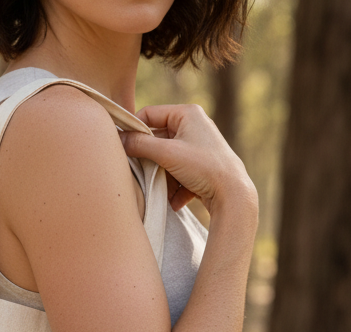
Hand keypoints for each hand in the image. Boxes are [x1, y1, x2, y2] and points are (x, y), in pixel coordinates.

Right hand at [120, 104, 256, 214]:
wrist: (232, 194)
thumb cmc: (203, 167)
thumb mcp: (167, 153)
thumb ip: (139, 145)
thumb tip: (118, 140)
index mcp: (187, 113)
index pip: (150, 113)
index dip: (134, 129)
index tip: (123, 146)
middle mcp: (194, 125)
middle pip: (158, 138)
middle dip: (149, 158)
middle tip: (141, 171)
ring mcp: (199, 146)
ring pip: (167, 158)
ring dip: (162, 176)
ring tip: (164, 189)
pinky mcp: (202, 166)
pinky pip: (179, 172)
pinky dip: (175, 186)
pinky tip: (177, 199)